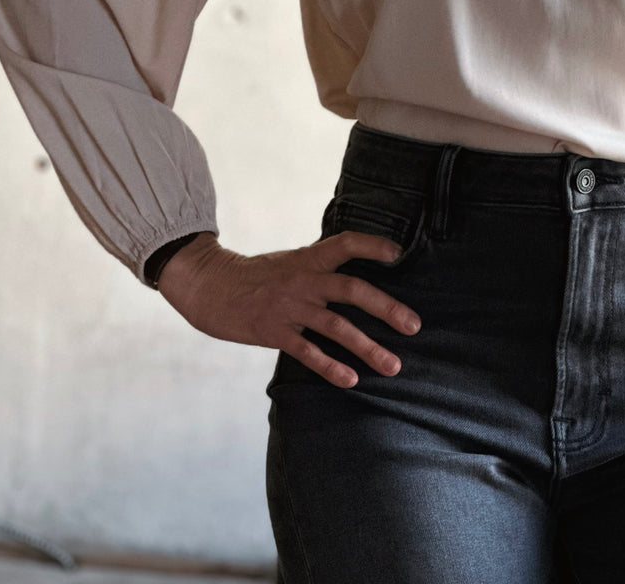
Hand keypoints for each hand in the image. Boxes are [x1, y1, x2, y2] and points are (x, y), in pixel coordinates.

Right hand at [157, 230, 422, 387]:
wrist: (210, 286)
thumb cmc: (256, 275)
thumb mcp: (290, 262)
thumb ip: (320, 268)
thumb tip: (355, 278)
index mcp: (308, 259)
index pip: (345, 244)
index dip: (372, 245)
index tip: (398, 253)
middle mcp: (303, 280)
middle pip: (351, 289)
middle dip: (386, 308)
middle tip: (414, 326)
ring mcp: (289, 307)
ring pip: (336, 327)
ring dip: (368, 347)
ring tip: (393, 366)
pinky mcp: (274, 332)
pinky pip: (307, 352)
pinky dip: (330, 366)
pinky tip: (351, 380)